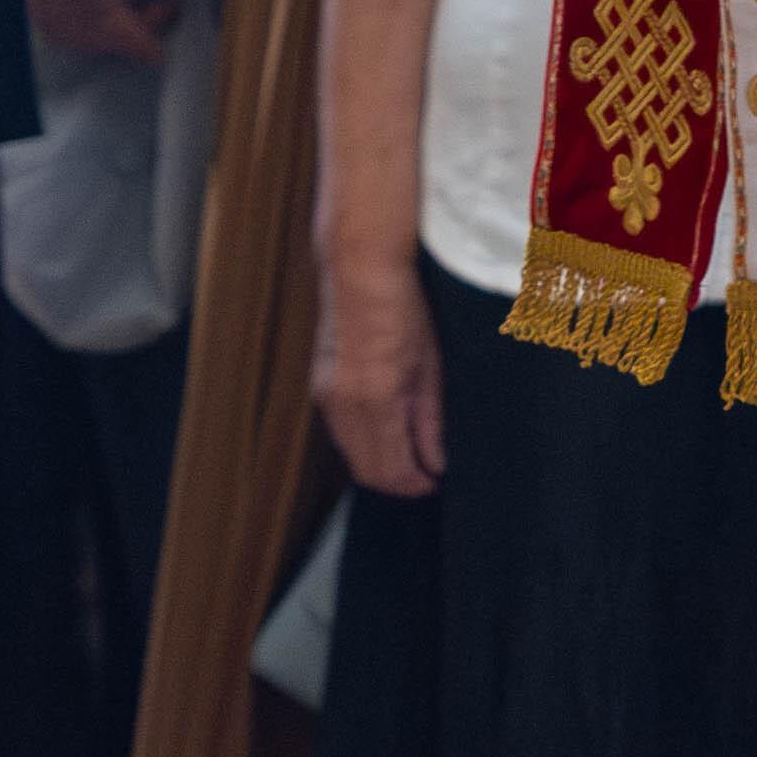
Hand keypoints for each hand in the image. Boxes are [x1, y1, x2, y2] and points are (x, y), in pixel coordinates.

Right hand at [314, 250, 446, 497]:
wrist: (359, 272)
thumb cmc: (405, 311)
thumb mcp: (430, 366)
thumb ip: (430, 420)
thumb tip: (436, 462)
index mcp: (376, 400)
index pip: (389, 469)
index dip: (414, 485)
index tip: (435, 483)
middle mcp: (343, 405)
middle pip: (366, 470)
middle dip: (397, 481)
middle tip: (426, 477)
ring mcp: (326, 396)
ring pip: (351, 453)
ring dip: (380, 464)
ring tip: (413, 456)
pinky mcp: (319, 387)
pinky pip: (342, 432)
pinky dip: (365, 442)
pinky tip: (389, 431)